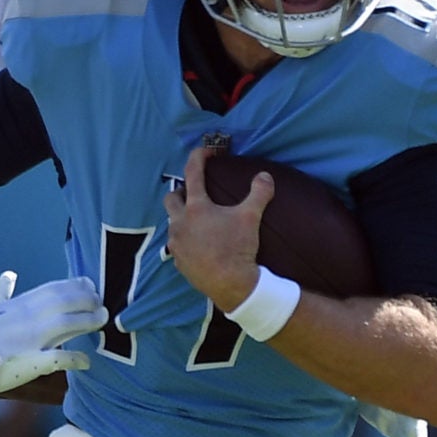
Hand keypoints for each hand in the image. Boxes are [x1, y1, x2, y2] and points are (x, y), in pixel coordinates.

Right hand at [0, 275, 106, 409]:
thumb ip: (0, 292)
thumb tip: (8, 276)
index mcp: (18, 305)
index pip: (54, 289)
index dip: (76, 286)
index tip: (90, 285)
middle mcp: (28, 318)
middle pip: (67, 301)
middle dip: (88, 300)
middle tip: (102, 303)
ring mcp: (30, 339)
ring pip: (69, 323)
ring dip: (89, 321)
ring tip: (102, 321)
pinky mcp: (29, 362)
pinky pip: (60, 358)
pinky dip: (76, 359)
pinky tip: (86, 362)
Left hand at [163, 139, 270, 313]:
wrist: (231, 284)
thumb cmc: (238, 248)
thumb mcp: (251, 217)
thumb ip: (258, 193)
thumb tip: (265, 176)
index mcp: (196, 208)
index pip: (192, 173)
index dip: (198, 157)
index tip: (206, 151)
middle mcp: (180, 223)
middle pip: (171, 198)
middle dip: (181, 192)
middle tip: (196, 193)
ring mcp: (176, 244)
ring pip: (172, 223)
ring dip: (182, 218)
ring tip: (199, 220)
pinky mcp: (178, 262)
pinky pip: (178, 245)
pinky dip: (186, 240)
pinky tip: (199, 244)